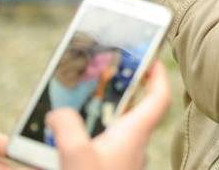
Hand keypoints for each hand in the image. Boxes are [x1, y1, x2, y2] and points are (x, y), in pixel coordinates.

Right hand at [45, 60, 171, 169]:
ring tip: (70, 108)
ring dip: (96, 118)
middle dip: (118, 93)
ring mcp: (122, 161)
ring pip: (114, 131)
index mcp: (134, 134)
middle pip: (133, 110)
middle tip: (99, 78)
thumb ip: (67, 126)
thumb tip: (60, 111)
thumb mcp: (75, 155)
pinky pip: (100, 149)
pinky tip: (60, 144)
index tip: (151, 59)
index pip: (159, 98)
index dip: (158, 75)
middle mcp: (133, 146)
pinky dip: (86, 140)